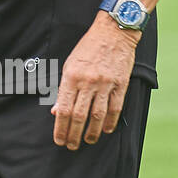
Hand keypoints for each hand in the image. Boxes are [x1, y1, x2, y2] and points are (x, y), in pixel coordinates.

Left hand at [51, 14, 139, 149]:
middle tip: (71, 146)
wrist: (113, 32)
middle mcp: (87, 82)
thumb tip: (56, 111)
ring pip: (97, 116)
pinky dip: (110, 122)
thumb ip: (63, 89)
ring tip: (87, 141)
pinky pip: (115, 108)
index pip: (64, 109)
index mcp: (71, 77)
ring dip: (91, 133)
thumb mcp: (69, 65)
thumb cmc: (88, 48)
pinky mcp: (120, 84)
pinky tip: (105, 130)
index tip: (59, 139)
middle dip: (74, 135)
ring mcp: (105, 84)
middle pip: (79, 116)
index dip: (60, 128)